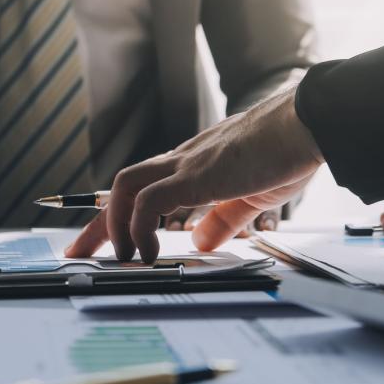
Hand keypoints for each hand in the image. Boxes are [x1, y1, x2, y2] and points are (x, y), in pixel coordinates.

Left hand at [66, 87, 320, 261]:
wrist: (306, 125)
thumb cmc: (285, 153)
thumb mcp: (250, 196)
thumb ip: (223, 218)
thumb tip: (202, 241)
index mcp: (192, 166)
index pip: (141, 190)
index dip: (116, 216)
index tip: (101, 242)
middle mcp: (182, 161)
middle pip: (121, 186)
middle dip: (97, 223)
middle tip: (78, 252)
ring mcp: (187, 165)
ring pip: (125, 186)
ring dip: (115, 224)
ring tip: (121, 257)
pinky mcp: (197, 174)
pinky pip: (150, 201)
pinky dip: (140, 228)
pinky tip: (150, 252)